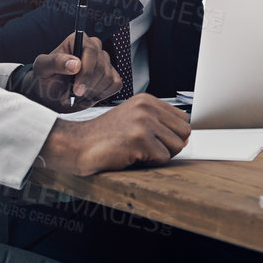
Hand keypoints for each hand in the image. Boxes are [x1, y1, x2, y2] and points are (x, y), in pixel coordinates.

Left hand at [30, 34, 120, 110]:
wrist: (51, 93)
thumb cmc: (47, 77)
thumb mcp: (42, 68)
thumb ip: (55, 62)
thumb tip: (75, 64)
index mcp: (79, 40)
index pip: (91, 51)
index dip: (86, 72)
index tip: (77, 89)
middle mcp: (94, 48)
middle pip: (101, 67)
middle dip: (87, 86)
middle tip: (73, 95)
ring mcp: (105, 62)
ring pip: (108, 77)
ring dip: (92, 92)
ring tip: (77, 96)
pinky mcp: (112, 75)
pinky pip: (115, 84)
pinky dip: (101, 94)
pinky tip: (88, 95)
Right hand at [37, 94, 190, 174]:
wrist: (76, 145)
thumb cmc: (103, 136)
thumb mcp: (133, 120)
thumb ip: (158, 123)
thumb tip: (186, 138)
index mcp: (147, 100)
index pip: (183, 119)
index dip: (172, 134)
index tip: (157, 140)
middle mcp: (147, 108)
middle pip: (184, 132)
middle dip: (170, 145)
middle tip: (148, 149)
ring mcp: (144, 122)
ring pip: (176, 146)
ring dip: (159, 155)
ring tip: (138, 151)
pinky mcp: (140, 139)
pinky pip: (163, 158)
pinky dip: (150, 163)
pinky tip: (131, 156)